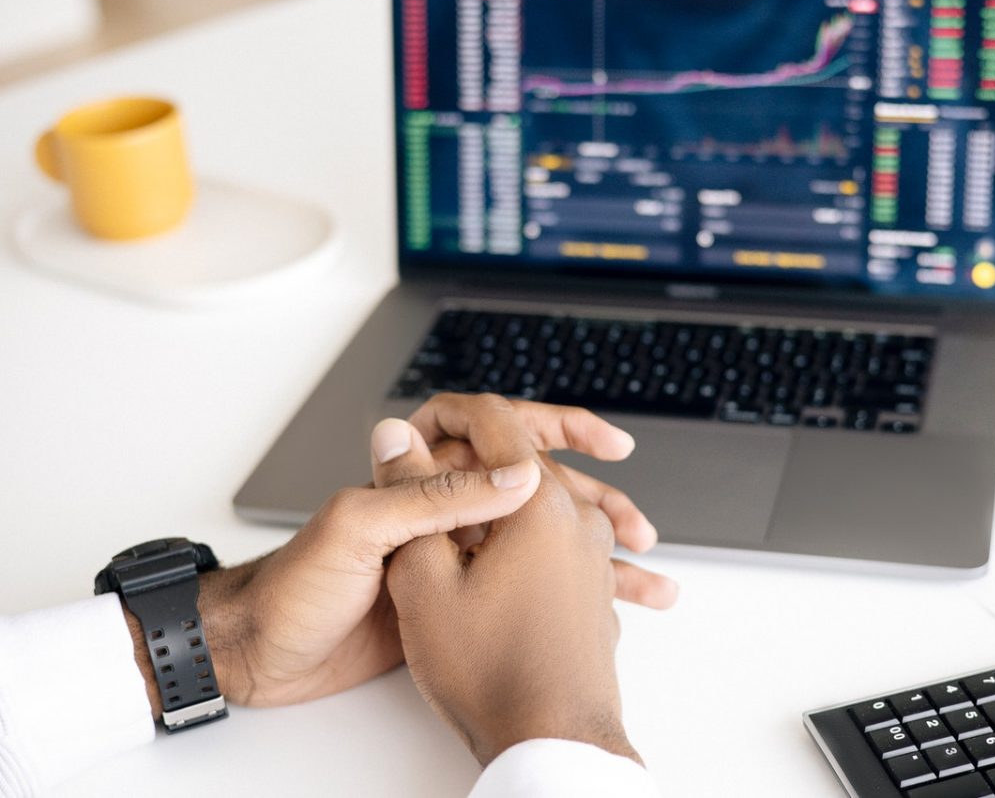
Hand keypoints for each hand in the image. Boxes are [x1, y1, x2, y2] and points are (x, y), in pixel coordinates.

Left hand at [123, 395, 661, 713]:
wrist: (263, 652)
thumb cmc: (295, 585)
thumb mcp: (359, 529)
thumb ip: (432, 496)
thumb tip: (513, 471)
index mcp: (419, 472)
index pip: (500, 429)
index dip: (558, 428)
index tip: (606, 442)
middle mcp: (442, 504)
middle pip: (535, 487)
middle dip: (593, 502)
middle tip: (636, 527)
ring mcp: (452, 551)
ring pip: (539, 540)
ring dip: (592, 553)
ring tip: (644, 575)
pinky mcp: (454, 595)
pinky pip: (520, 586)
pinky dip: (564, 597)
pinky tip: (602, 612)